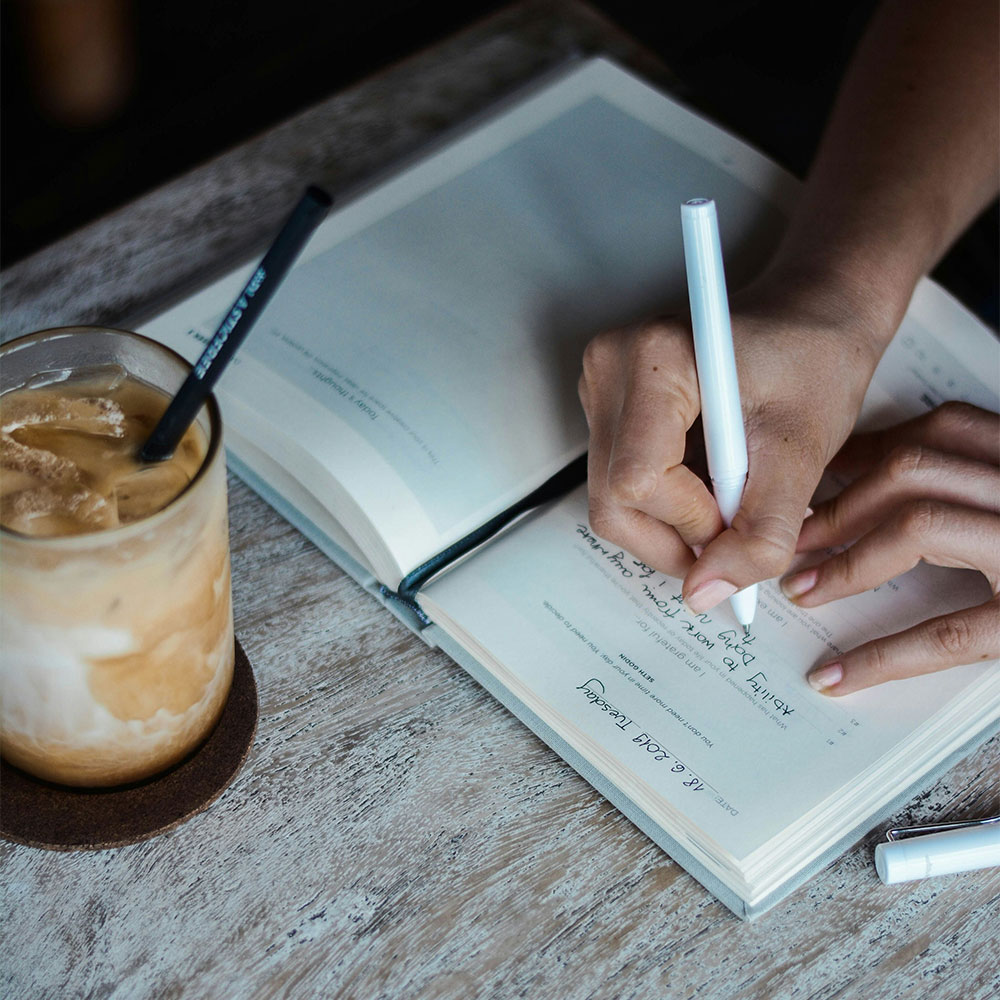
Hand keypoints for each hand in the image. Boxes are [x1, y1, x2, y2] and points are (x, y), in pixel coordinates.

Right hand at [578, 281, 883, 608]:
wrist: (811, 319)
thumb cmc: (814, 363)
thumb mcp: (802, 455)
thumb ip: (759, 534)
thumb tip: (704, 595)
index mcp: (651, 359)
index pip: (638, 483)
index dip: (693, 523)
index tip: (746, 520)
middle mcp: (607, 368)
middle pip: (613, 501)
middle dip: (678, 536)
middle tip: (737, 531)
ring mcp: (599, 387)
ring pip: (611, 502)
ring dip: (675, 523)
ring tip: (731, 496)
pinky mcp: (605, 407)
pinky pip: (618, 486)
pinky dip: (667, 504)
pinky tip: (709, 481)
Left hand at [781, 403, 999, 694]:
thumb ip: (980, 484)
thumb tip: (886, 481)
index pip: (939, 431)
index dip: (864, 455)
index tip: (818, 484)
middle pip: (915, 469)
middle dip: (839, 505)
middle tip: (796, 542)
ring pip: (924, 523)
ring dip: (849, 560)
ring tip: (805, 591)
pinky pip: (954, 631)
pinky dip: (885, 656)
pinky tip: (839, 675)